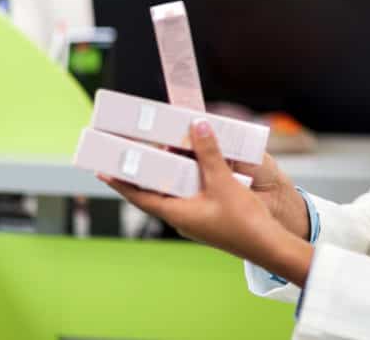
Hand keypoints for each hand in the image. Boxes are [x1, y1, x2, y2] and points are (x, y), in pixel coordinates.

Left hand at [101, 120, 312, 286]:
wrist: (267, 245)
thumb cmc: (243, 221)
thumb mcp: (223, 182)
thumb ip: (209, 153)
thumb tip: (197, 126)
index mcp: (177, 213)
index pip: (139, 196)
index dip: (120, 182)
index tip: (102, 170)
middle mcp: (181, 216)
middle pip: (156, 190)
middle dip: (146, 169)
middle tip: (136, 148)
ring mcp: (196, 217)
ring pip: (176, 189)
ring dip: (170, 170)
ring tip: (166, 149)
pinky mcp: (209, 215)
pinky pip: (192, 191)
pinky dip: (190, 176)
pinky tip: (197, 162)